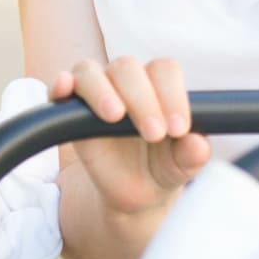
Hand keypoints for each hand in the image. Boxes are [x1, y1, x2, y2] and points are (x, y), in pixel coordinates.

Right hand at [55, 55, 210, 214]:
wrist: (133, 191)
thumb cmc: (160, 168)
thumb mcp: (180, 167)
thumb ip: (192, 155)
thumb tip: (199, 145)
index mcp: (157, 86)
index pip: (164, 70)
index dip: (173, 94)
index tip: (179, 128)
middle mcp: (124, 81)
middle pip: (127, 67)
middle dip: (142, 98)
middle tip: (154, 134)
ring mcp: (93, 90)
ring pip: (90, 71)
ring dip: (101, 90)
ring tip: (114, 116)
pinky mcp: (67, 108)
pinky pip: (59, 86)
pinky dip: (60, 84)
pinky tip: (64, 88)